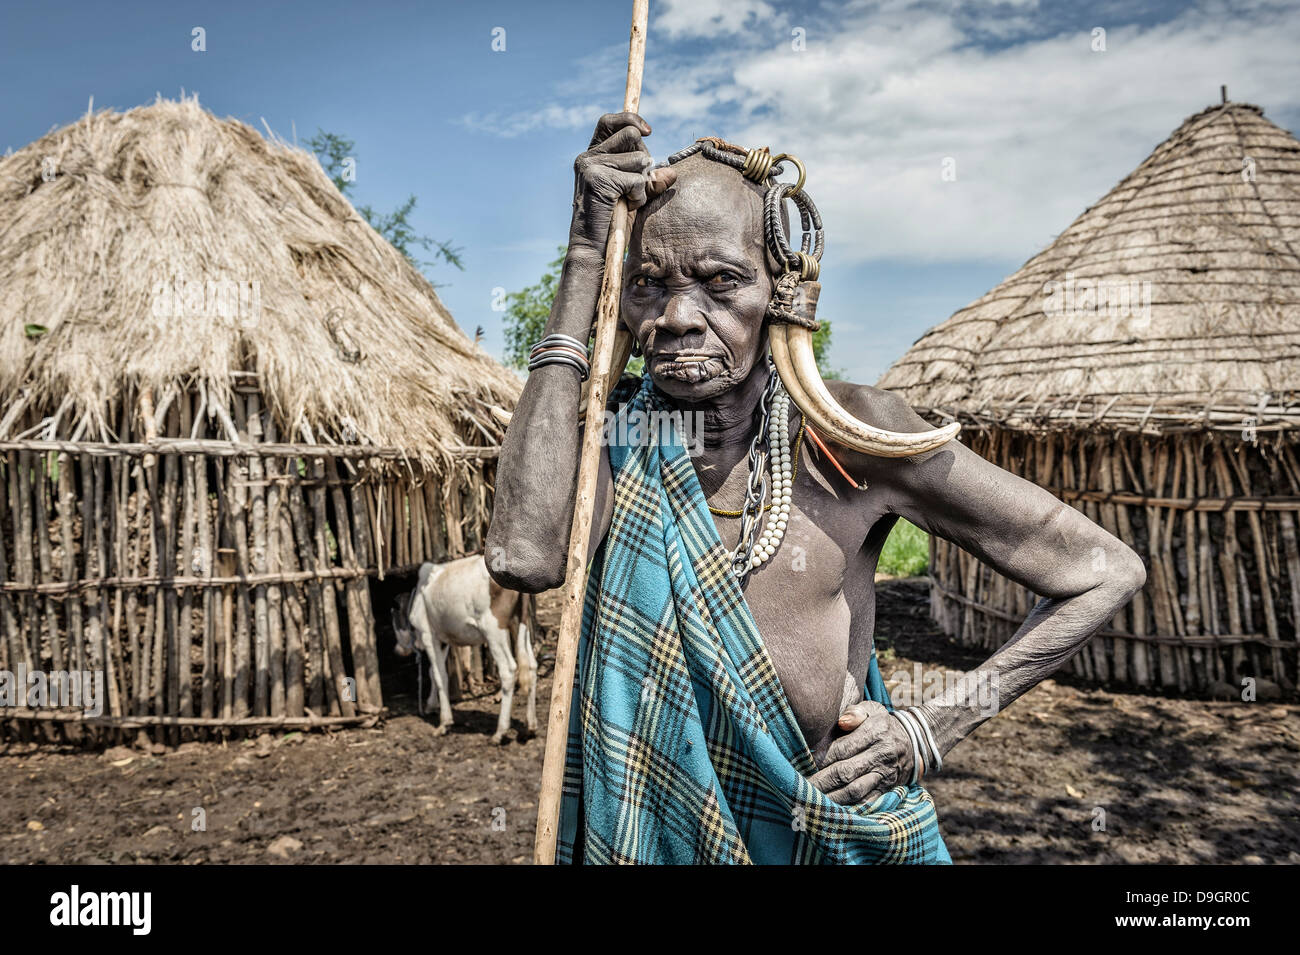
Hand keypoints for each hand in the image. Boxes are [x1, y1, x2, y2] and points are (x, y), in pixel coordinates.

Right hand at [568, 112, 675, 258]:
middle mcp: (587, 156)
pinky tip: (628, 206)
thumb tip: (672, 173)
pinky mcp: (597, 179)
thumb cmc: (614, 220)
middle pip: (630, 135)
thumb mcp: (634, 193)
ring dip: (642, 182)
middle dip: (643, 159)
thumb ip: (650, 178)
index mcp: (592, 155)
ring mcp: (590, 166)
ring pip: (638, 158)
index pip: (609, 121)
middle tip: (636, 184)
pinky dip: (639, 195)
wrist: (593, 246)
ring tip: (629, 200)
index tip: (649, 131)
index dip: (630, 119)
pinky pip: (636, 179)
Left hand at [808, 701, 914, 804]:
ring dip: (832, 798)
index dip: (821, 757)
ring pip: (855, 790)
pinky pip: (867, 802)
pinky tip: (832, 810)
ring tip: (812, 801)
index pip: (843, 748)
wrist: (914, 742)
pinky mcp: (887, 789)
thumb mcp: (872, 710)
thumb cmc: (882, 724)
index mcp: (875, 732)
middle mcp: (881, 754)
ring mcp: (885, 774)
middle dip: (821, 781)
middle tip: (800, 786)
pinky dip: (849, 807)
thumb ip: (855, 712)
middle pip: (846, 772)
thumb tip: (841, 721)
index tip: (805, 762)